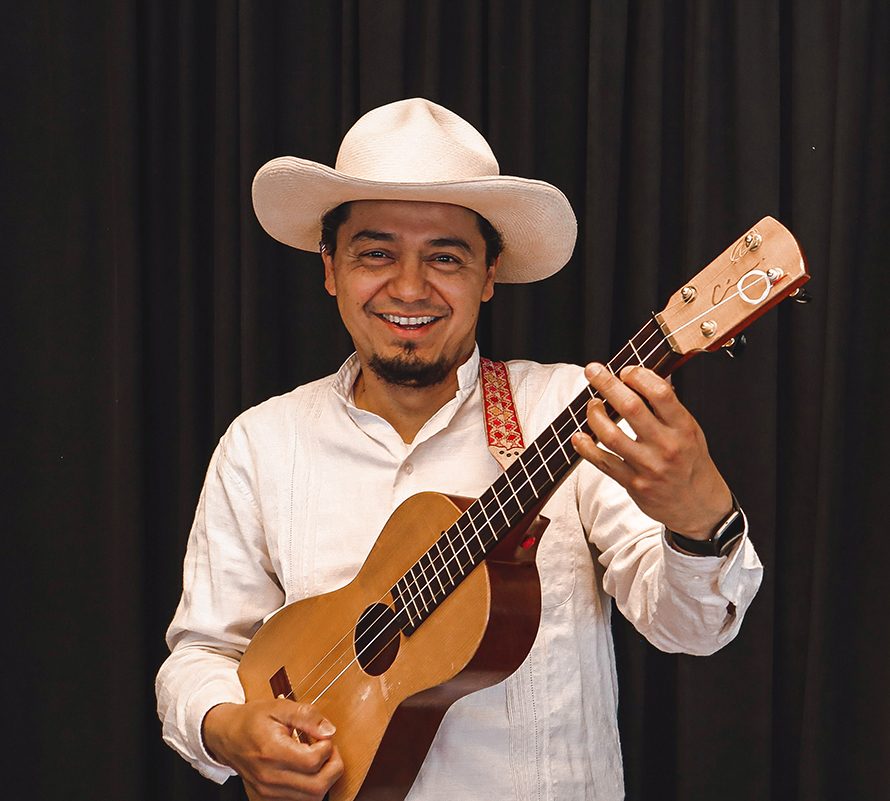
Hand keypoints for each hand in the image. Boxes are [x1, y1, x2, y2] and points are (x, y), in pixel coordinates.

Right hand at [203, 698, 343, 800]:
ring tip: (317, 758)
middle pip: (317, 786)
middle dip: (333, 767)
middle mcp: (269, 777)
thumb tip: (329, 731)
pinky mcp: (266, 798)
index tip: (323, 736)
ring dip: (324, 778)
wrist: (227, 735)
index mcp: (272, 752)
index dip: (327, 747)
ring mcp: (267, 792)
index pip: (312, 761)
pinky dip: (310, 787)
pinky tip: (306, 769)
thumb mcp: (279, 707)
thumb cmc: (252, 720)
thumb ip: (306, 716)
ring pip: (311, 797)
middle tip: (328, 749)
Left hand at [571, 363, 732, 539]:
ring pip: (611, 435)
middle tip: (592, 371)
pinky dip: (586, 448)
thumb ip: (669, 407)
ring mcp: (648, 466)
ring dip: (594, 415)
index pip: (660, 393)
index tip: (625, 371)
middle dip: (607, 385)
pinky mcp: (633, 483)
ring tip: (591, 405)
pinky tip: (578, 436)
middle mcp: (666, 446)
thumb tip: (648, 376)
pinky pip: (603, 462)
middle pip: (631, 408)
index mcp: (683, 427)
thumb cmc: (691, 462)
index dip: (639, 376)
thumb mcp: (691, 431)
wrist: (697, 505)